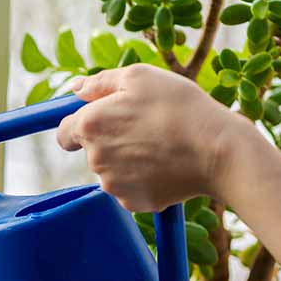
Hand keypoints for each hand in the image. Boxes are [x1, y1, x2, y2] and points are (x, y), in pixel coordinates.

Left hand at [57, 64, 244, 212]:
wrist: (217, 150)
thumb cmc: (180, 106)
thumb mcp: (140, 77)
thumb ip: (100, 82)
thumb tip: (75, 88)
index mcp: (91, 126)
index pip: (64, 133)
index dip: (79, 126)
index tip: (99, 122)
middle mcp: (95, 159)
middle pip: (92, 152)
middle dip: (111, 141)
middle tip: (146, 127)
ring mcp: (113, 185)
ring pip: (112, 172)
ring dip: (128, 160)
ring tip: (160, 145)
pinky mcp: (133, 203)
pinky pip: (131, 189)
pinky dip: (144, 179)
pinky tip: (166, 165)